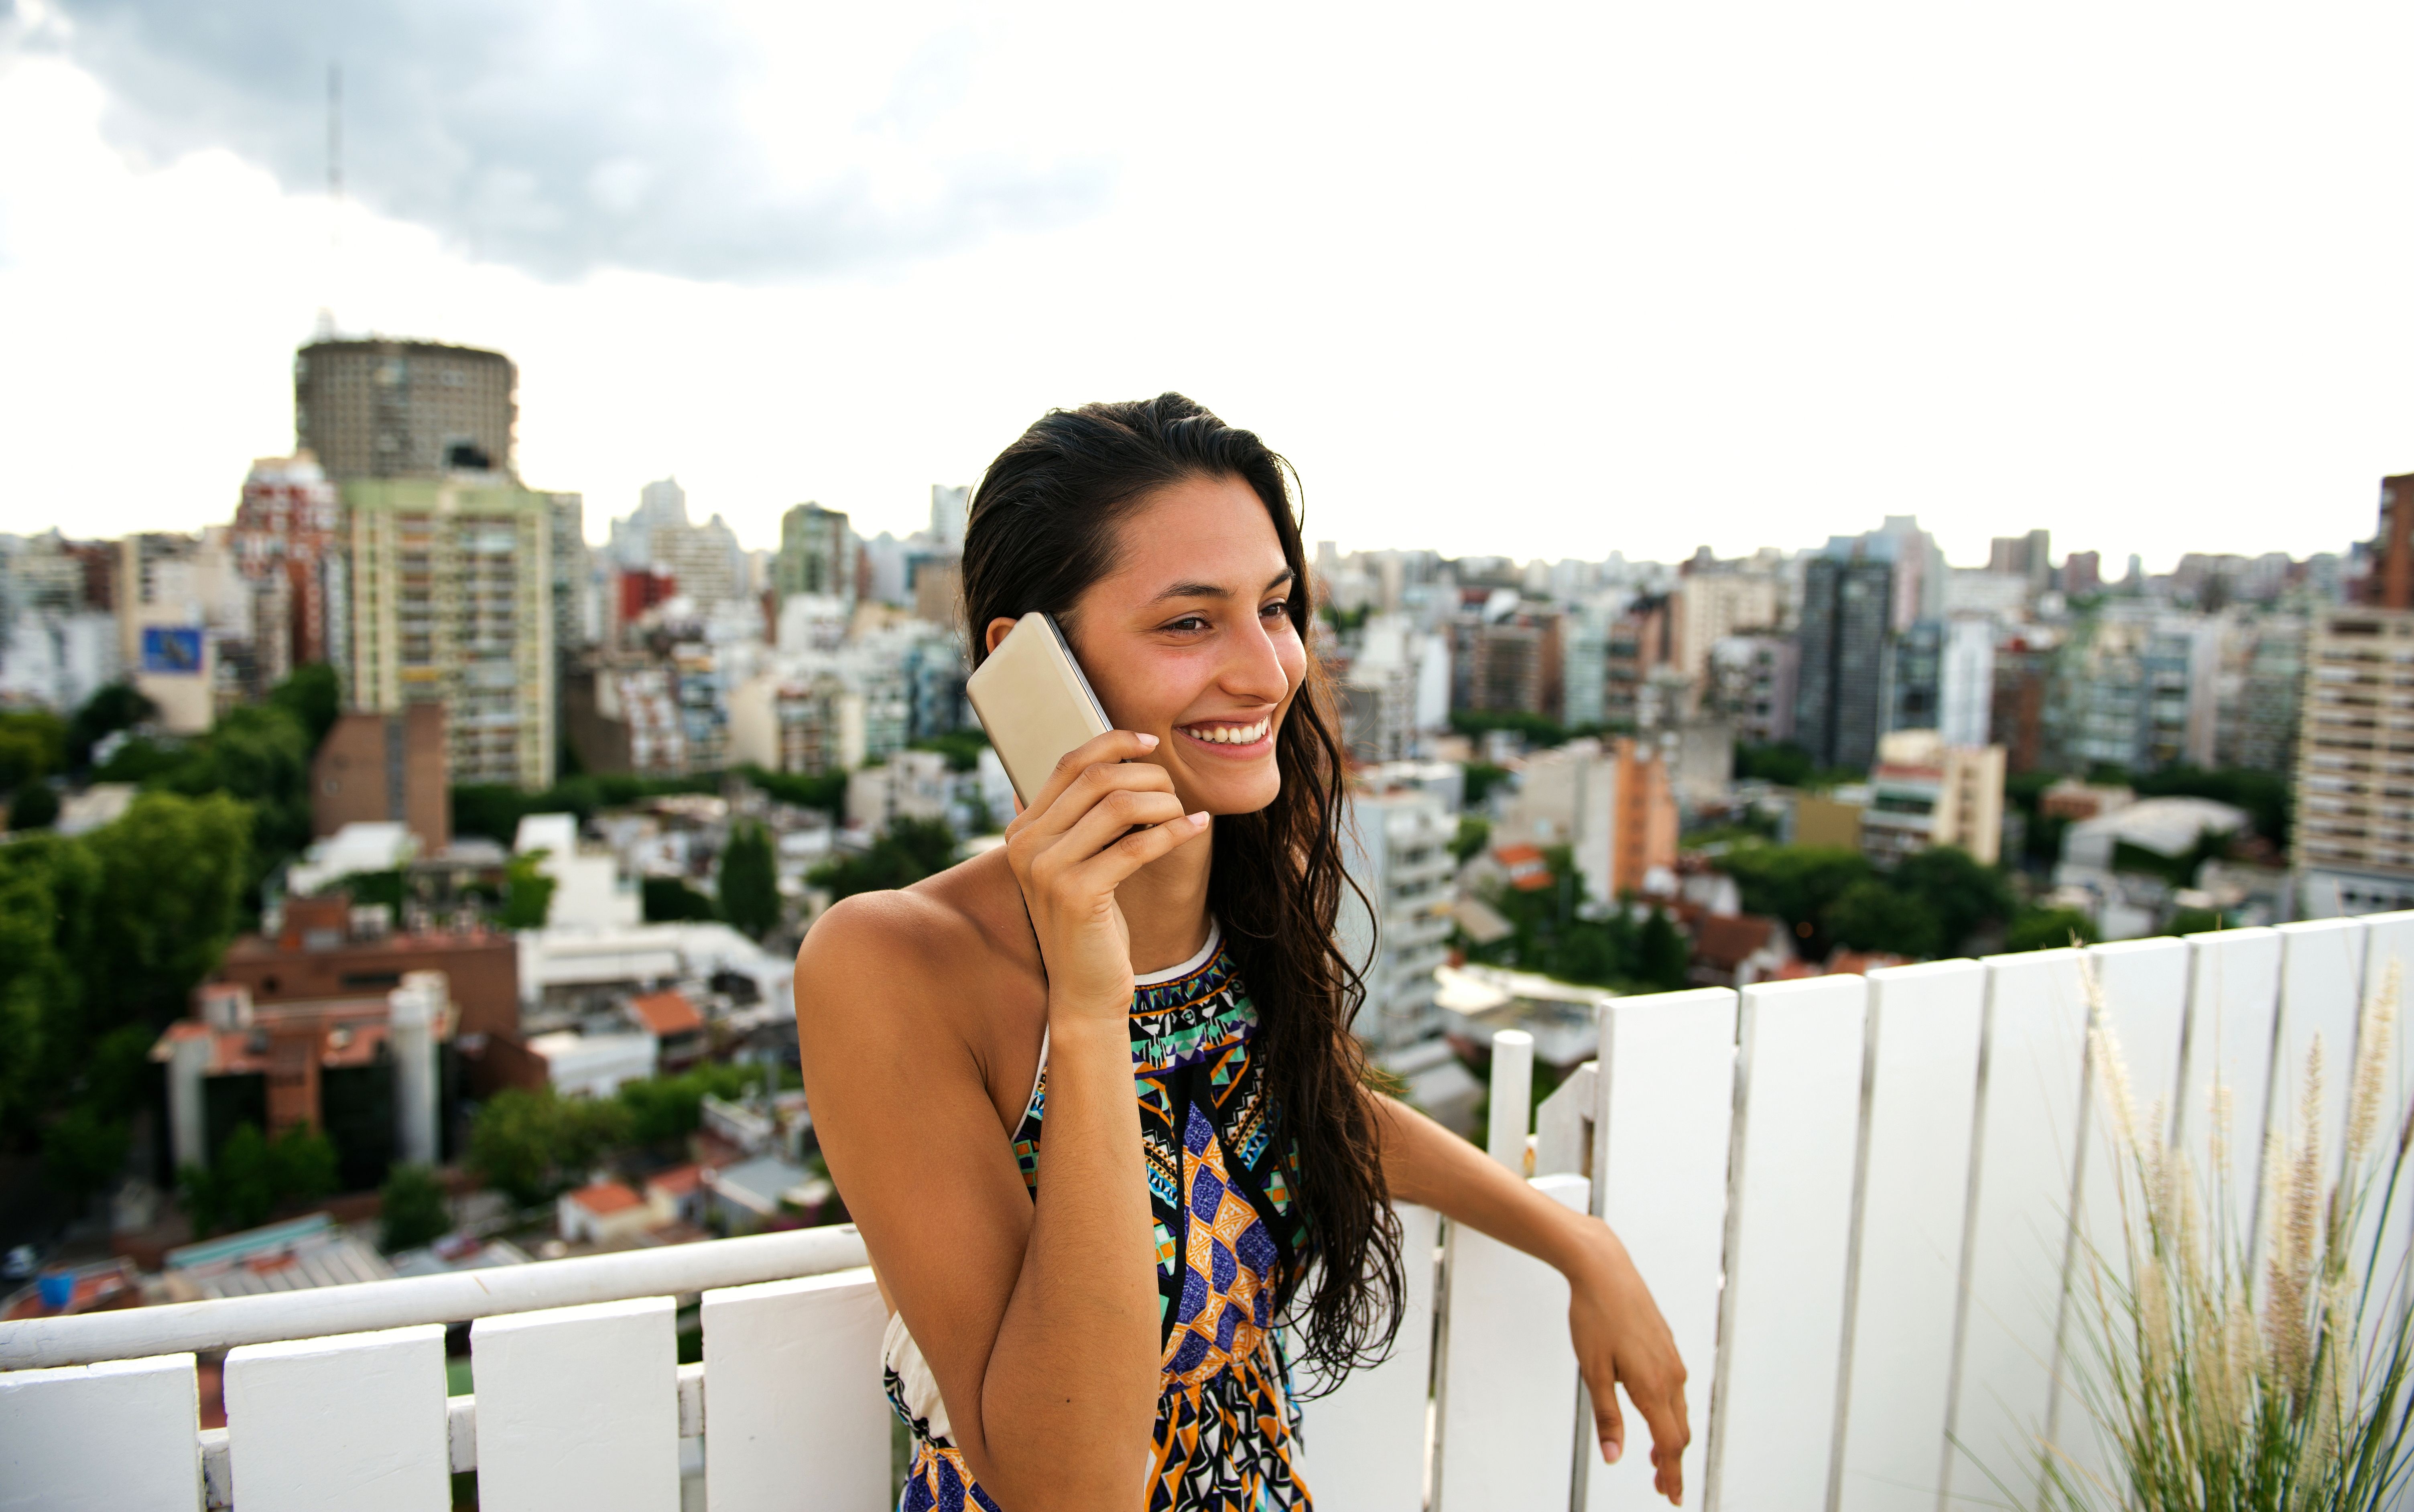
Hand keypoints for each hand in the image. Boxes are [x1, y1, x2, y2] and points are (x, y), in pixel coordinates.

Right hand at [1002, 730, 1207, 1025]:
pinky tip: (1196, 827)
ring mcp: (1046, 869)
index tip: (1150, 743)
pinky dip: (1173, 831)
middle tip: (1175, 791)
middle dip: (1145, 776)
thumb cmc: (1091, 923)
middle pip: (1095, 779)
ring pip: (1118, 806)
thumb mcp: (1080, 863)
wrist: (1084, 989)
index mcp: (1022, 830)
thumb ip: (1086, 818)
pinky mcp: (1076, 894)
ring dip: (1163, 803)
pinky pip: (1136, 845)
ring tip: (1184, 814)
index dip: (1112, 743)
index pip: (1067, 764)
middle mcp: (1026, 845)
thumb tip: (1125, 761)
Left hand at [1570, 1229, 1689, 1503]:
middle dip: (1672, 1463)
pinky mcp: (1667, 1346)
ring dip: (1671, 1438)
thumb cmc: (1593, 1317)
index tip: (1672, 1497)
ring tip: (1656, 1460)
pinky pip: (1675, 1388)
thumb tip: (1613, 1458)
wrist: (1604, 1270)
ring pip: (1679, 1410)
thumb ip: (1607, 1417)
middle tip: (1662, 1487)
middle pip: (1679, 1432)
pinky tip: (1655, 1414)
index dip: (1671, 1474)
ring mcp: (1672, 1359)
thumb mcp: (1593, 1371)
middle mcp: (1670, 1375)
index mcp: (1652, 1386)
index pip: (1669, 1444)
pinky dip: (1670, 1412)